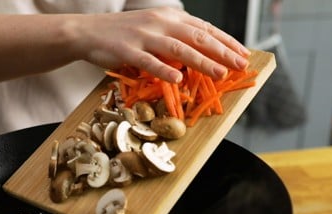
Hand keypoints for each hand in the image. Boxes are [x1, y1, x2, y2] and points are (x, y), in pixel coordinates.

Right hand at [72, 7, 251, 82]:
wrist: (87, 32)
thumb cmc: (123, 34)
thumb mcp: (153, 30)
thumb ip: (175, 39)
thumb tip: (202, 55)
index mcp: (169, 16)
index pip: (204, 28)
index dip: (226, 41)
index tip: (243, 53)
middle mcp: (160, 22)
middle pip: (197, 37)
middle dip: (222, 51)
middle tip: (240, 65)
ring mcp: (144, 35)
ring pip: (178, 49)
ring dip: (202, 62)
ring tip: (220, 74)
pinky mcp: (127, 50)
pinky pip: (148, 61)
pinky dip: (164, 70)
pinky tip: (177, 79)